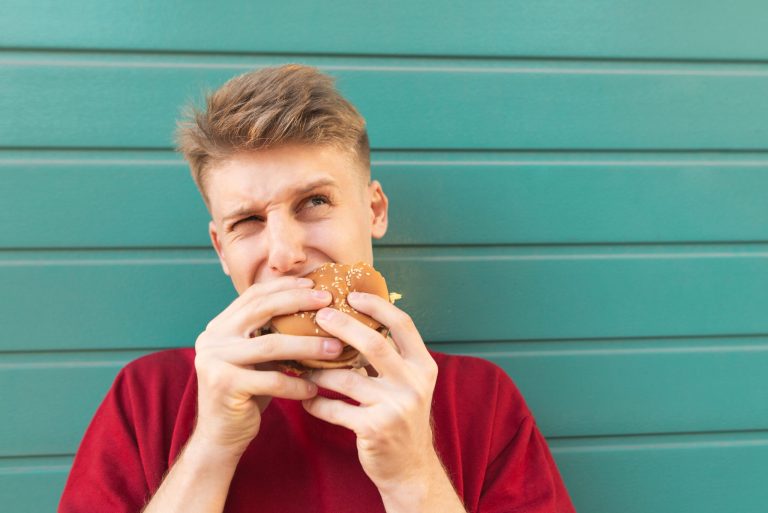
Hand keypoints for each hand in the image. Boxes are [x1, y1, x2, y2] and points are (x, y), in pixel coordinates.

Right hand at [192, 276, 342, 456]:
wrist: (220, 436)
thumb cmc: (248, 393)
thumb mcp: (258, 359)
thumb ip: (272, 334)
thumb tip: (317, 310)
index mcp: (220, 326)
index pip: (254, 295)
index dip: (284, 286)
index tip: (315, 284)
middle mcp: (212, 338)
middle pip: (261, 310)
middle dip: (299, 302)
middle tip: (329, 303)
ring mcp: (214, 360)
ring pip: (271, 345)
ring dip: (308, 346)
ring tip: (336, 348)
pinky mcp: (224, 385)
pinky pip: (271, 380)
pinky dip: (296, 385)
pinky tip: (314, 388)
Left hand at [301, 292, 443, 494]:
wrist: (410, 469)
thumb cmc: (401, 418)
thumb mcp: (407, 384)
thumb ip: (389, 357)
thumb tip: (354, 320)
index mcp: (423, 366)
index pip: (403, 324)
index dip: (377, 306)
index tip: (352, 294)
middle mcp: (414, 383)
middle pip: (373, 344)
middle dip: (342, 326)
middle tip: (319, 316)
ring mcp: (395, 407)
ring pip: (347, 377)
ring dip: (319, 370)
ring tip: (301, 363)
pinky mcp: (375, 429)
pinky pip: (336, 408)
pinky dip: (316, 402)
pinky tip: (305, 399)